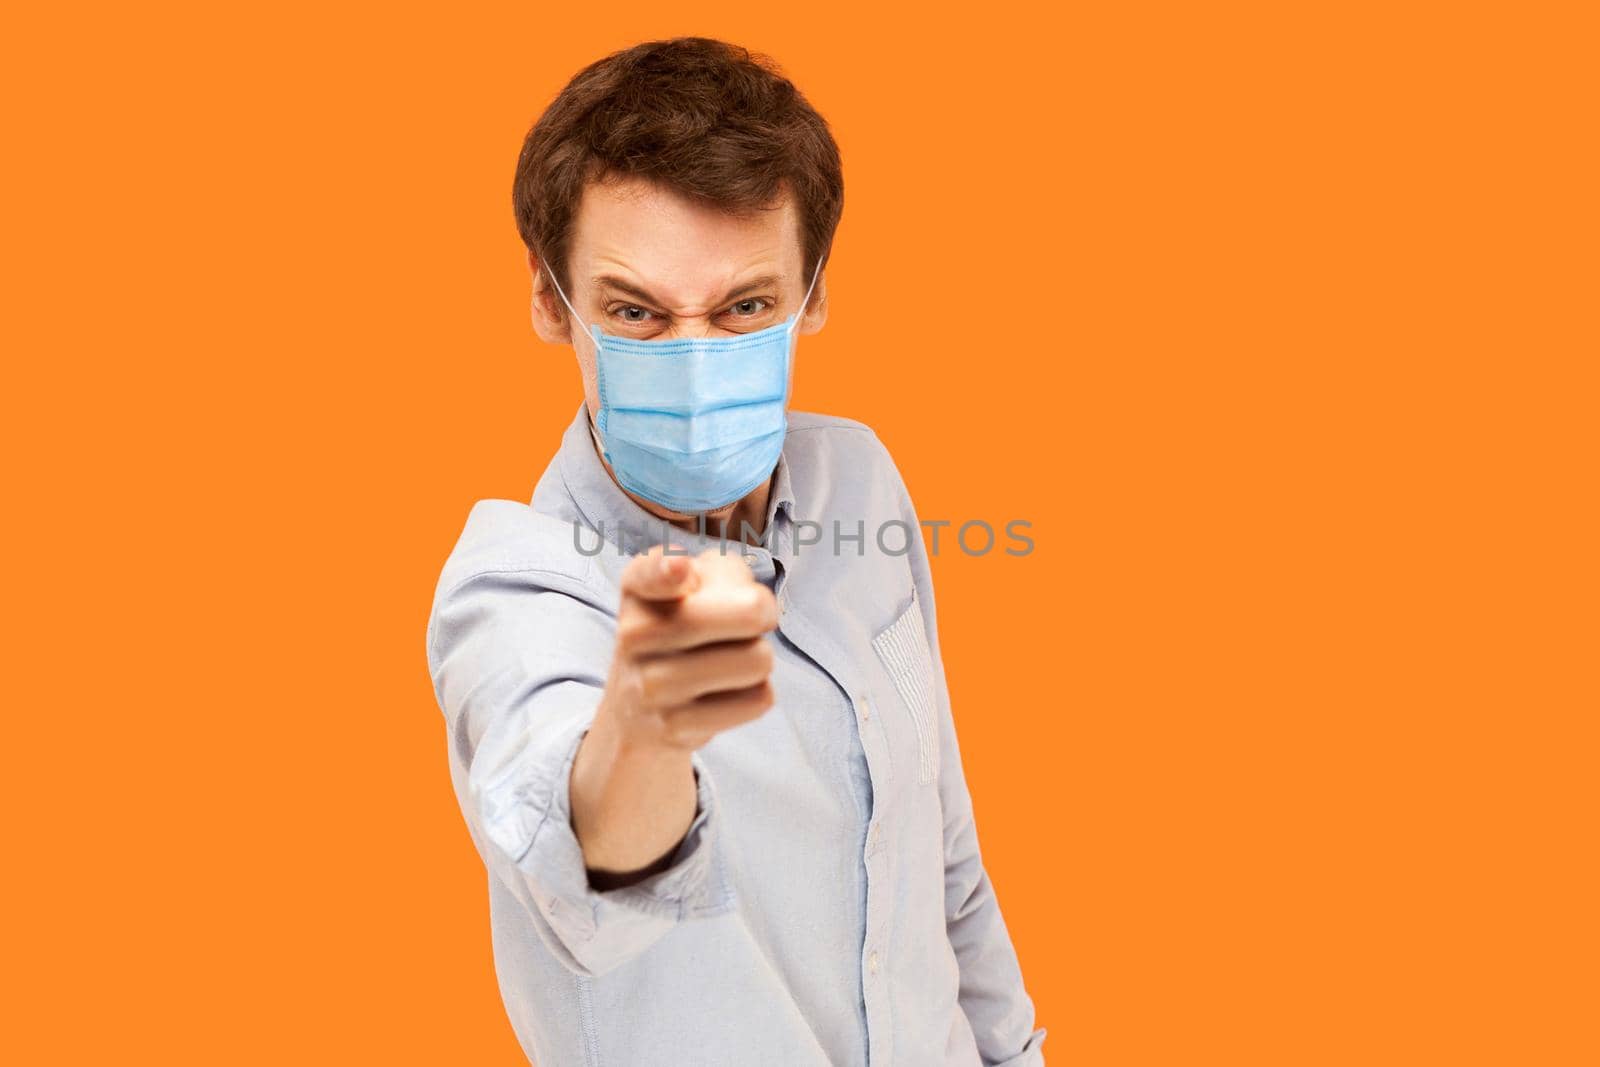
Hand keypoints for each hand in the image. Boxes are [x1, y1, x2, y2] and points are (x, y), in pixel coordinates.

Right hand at [600, 544, 778, 750]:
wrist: (637, 710)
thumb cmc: (681, 627)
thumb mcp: (692, 585)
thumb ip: (725, 572)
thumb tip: (755, 608)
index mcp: (638, 588)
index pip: (648, 573)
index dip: (669, 570)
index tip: (681, 569)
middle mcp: (634, 633)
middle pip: (749, 613)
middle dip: (763, 614)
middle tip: (748, 621)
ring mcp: (651, 684)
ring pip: (759, 660)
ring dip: (759, 657)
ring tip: (729, 659)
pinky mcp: (675, 725)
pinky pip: (757, 699)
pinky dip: (755, 693)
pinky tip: (725, 691)